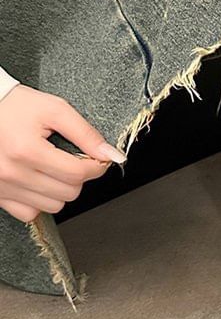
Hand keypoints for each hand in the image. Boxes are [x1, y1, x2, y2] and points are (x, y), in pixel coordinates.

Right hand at [0, 85, 124, 222]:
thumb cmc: (15, 105)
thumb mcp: (54, 109)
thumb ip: (85, 133)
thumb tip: (111, 155)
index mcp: (27, 150)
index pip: (77, 173)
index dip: (97, 166)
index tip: (98, 159)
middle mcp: (11, 173)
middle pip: (68, 193)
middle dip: (79, 176)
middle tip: (74, 159)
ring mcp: (2, 187)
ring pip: (52, 206)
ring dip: (61, 190)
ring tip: (54, 168)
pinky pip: (29, 213)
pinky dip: (39, 201)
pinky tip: (39, 180)